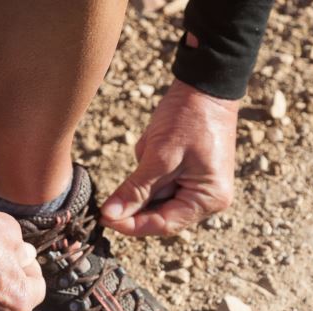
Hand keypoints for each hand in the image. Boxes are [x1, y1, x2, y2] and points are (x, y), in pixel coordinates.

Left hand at [101, 79, 238, 235]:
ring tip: (152, 147)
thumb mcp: (159, 156)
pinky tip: (155, 145)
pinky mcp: (191, 174)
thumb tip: (110, 216)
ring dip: (145, 178)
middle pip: (161, 214)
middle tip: (111, 190)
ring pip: (158, 197)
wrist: (205, 84)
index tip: (104, 218)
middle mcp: (208, 199)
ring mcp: (200, 186)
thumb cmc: (189, 117)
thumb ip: (135, 189)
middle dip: (138, 198)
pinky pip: (162, 181)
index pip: (164, 224)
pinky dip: (151, 167)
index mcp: (208, 199)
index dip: (132, 225)